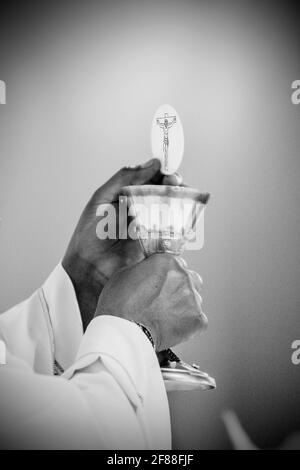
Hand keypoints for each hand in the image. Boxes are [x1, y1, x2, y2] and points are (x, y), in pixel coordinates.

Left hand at [62, 158, 181, 328]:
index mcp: (128, 196)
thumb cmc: (89, 234)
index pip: (151, 179)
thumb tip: (152, 164)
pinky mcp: (157, 246)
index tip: (170, 172)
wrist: (88, 269)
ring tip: (182, 202)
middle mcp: (142, 210)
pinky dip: (182, 230)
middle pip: (166, 194)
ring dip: (182, 206)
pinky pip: (174, 235)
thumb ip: (125, 179)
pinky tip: (184, 225)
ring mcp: (151, 228)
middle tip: (176, 186)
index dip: (163, 174)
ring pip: (173, 213)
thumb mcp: (102, 199)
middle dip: (174, 188)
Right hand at [94, 253, 206, 350]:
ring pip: (195, 299)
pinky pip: (198, 319)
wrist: (124, 331)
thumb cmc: (120, 305)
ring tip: (166, 315)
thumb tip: (149, 270)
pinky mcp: (197, 319)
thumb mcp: (125, 273)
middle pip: (190, 278)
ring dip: (184, 304)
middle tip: (165, 299)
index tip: (164, 281)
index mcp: (167, 262)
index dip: (169, 274)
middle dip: (180, 287)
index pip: (177, 262)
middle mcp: (183, 276)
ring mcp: (193, 298)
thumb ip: (145, 268)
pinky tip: (172, 326)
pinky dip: (188, 324)